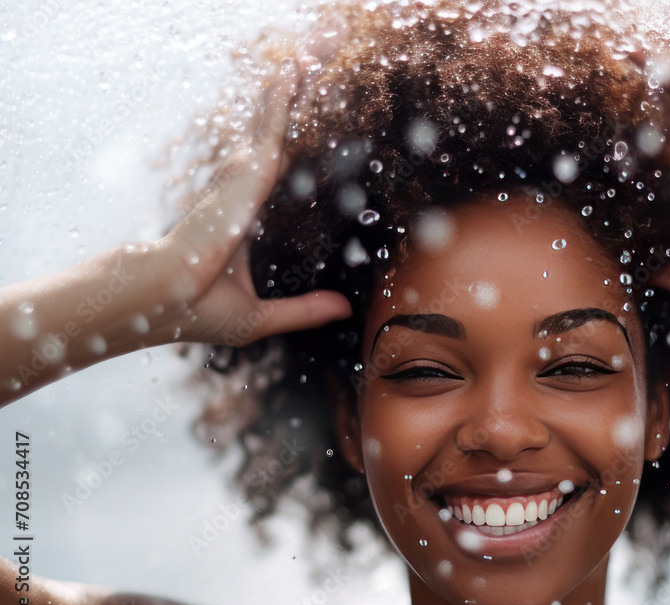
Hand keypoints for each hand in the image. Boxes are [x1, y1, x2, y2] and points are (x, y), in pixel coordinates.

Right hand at [143, 58, 350, 345]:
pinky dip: (281, 101)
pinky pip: (270, 129)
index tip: (304, 143)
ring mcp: (240, 183)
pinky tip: (293, 74)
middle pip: (271, 148)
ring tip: (305, 62)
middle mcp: (240, 197)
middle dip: (284, 115)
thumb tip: (343, 309)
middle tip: (307, 77)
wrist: (164, 298)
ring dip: (286, 97)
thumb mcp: (262, 317)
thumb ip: (304, 310)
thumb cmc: (197, 311)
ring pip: (270, 131)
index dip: (285, 160)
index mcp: (242, 224)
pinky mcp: (244, 175)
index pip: (271, 184)